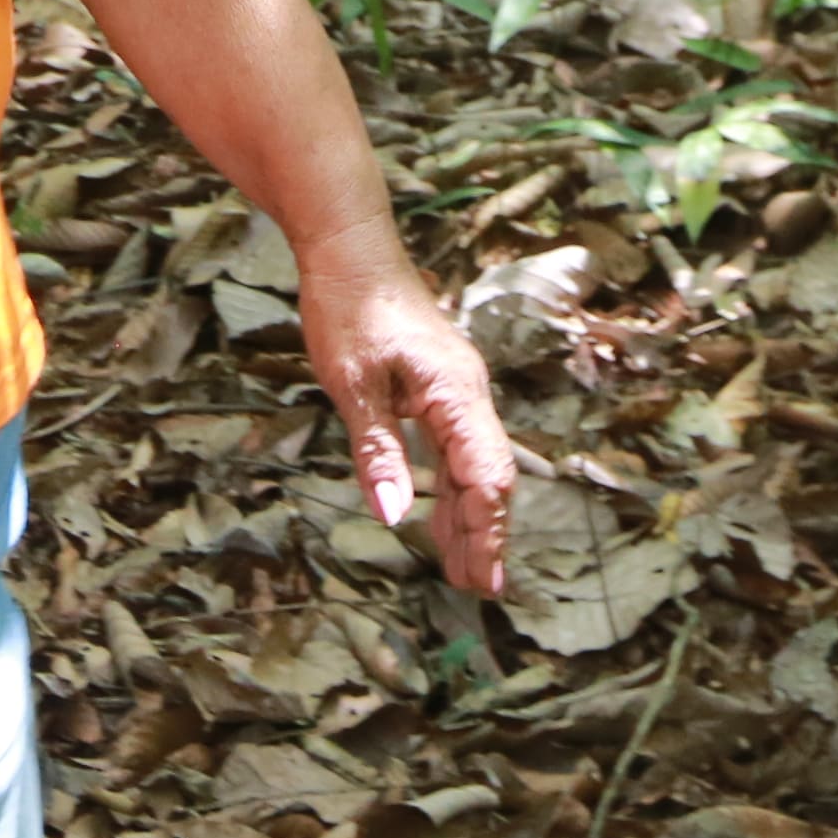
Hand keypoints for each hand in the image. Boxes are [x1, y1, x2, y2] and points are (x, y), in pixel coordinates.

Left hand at [296, 235, 516, 596]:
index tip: (487, 579)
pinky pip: (453, 448)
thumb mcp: (352, 382)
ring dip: (468, 517)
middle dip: (486, 535)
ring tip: (464, 571)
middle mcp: (466, 394)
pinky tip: (438, 518)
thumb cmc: (349, 305)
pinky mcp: (436, 387)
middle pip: (488, 477)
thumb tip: (393, 515)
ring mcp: (454, 391)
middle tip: (479, 591)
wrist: (350, 246)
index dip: (488, 531)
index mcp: (456, 393)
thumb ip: (377, 450)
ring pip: (472, 466)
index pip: (486, 475)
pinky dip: (449, 488)